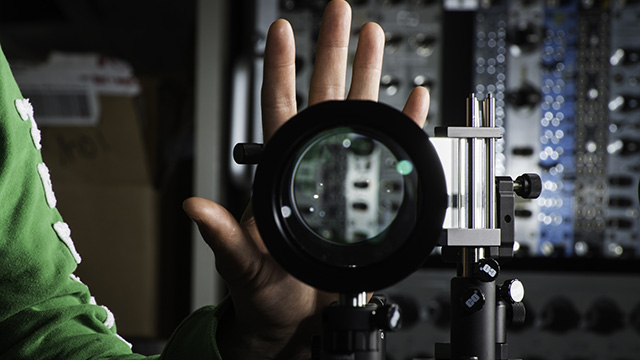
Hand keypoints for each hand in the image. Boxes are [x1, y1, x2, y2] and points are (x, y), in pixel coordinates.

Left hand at [183, 1, 429, 358]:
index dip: (281, 67)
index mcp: (280, 169)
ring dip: (368, 73)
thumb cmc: (263, 288)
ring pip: (357, 111)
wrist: (293, 312)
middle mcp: (311, 161)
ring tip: (377, 36)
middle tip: (342, 13)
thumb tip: (194, 207)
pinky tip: (413, 98)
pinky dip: (403, 121)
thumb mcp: (240, 260)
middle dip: (332, 50)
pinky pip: (388, 147)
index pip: (279, 106)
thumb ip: (222, 235)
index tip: (282, 28)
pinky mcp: (366, 191)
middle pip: (323, 94)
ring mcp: (340, 172)